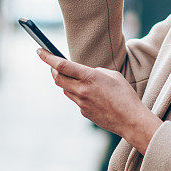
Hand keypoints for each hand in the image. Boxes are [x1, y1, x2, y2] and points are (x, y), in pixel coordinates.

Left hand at [36, 48, 161, 153]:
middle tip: (53, 64)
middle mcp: (82, 90)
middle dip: (53, 69)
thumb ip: (96, 72)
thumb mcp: (113, 75)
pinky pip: (76, 100)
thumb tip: (87, 74)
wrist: (130, 120)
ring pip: (66, 89)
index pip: (62, 65)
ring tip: (76, 77)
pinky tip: (93, 95)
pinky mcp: (84, 113)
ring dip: (66, 82)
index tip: (39, 50)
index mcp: (90, 77)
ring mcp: (81, 103)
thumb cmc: (125, 95)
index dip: (48, 57)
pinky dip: (79, 93)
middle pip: (57, 78)